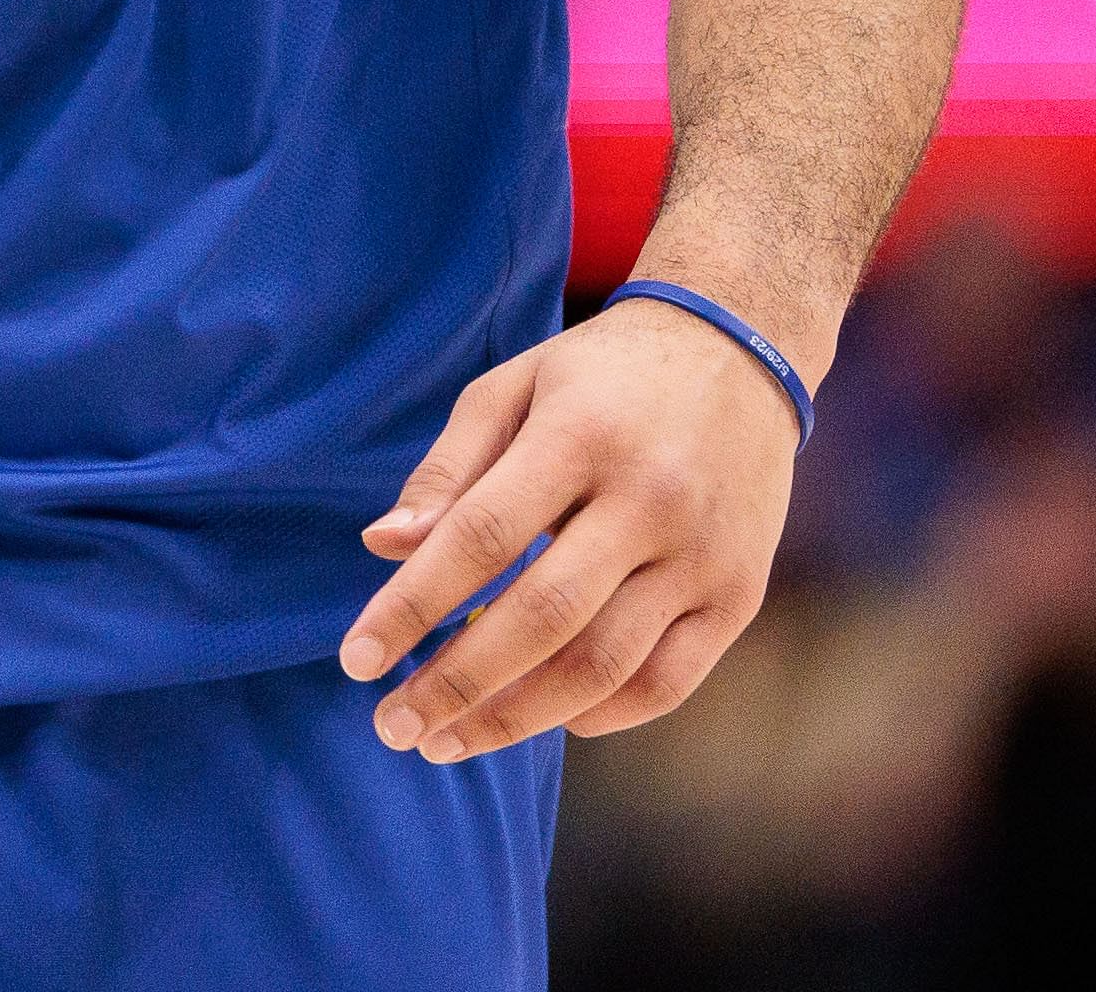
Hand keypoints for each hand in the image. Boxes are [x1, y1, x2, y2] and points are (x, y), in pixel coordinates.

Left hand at [337, 290, 804, 757]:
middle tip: (392, 727)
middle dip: (457, 683)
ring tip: (448, 741)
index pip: (481, 538)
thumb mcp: (514, 388)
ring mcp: (703, 554)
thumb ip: (449, 469)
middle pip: (541, 617)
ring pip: (604, 664)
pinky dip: (601, 715)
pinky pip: (667, 682)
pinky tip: (543, 720)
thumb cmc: (600, 376)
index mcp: (580, 436)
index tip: (356, 660)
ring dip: (518, 717)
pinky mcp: (740, 595)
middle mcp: (650, 499)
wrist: (738, 354)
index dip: (413, 605)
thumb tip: (383, 547)